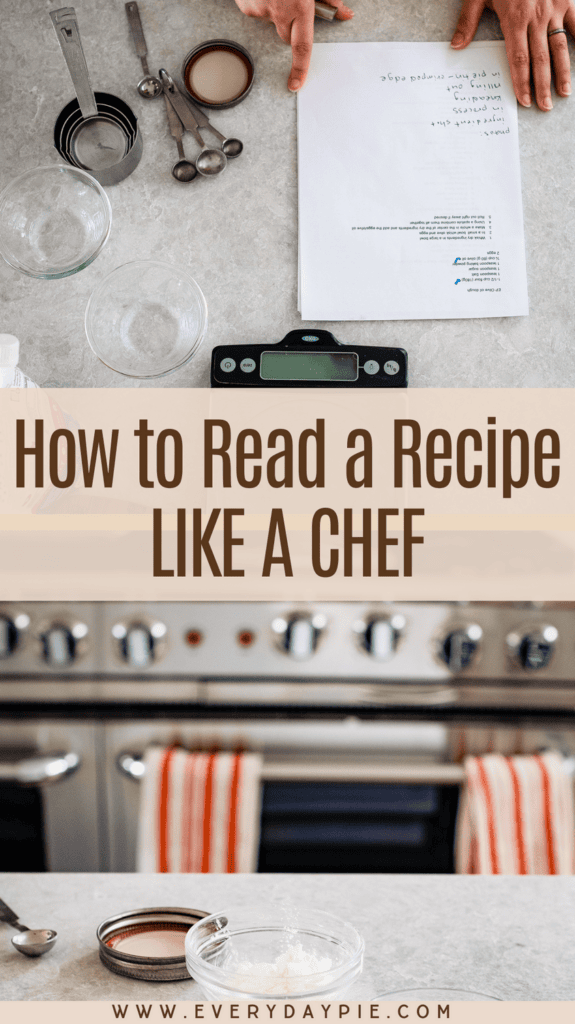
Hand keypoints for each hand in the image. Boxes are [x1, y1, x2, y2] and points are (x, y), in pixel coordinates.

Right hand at [234, 0, 353, 90]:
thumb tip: (344, 13)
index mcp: (298, 5)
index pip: (302, 45)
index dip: (300, 68)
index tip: (296, 84)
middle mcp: (278, 10)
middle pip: (288, 35)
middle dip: (294, 26)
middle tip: (296, 4)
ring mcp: (258, 7)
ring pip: (273, 22)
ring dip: (278, 11)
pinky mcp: (245, 3)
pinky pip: (257, 11)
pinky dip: (263, 2)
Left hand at [451, 0, 573, 109]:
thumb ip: (468, 21)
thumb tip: (455, 47)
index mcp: (514, 19)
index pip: (518, 59)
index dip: (521, 82)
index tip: (524, 100)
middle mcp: (536, 17)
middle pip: (540, 59)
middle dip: (542, 86)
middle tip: (545, 106)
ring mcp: (554, 8)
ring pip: (561, 46)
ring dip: (564, 72)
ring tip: (564, 92)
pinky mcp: (568, 0)